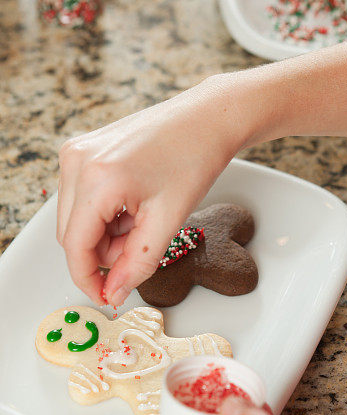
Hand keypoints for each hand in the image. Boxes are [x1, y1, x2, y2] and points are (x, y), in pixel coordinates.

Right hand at [57, 75, 249, 304]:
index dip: (89, 279)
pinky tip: (135, 205)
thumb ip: (138, 263)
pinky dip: (106, 214)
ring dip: (105, 234)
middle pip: (71, 235)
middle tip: (141, 252)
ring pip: (76, 219)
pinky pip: (82, 198)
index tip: (107, 297)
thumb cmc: (195, 158)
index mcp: (97, 179)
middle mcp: (77, 161)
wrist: (207, 118)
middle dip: (103, 254)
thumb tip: (115, 292)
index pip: (75, 247)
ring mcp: (77, 152)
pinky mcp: (83, 150)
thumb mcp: (169, 221)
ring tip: (144, 221)